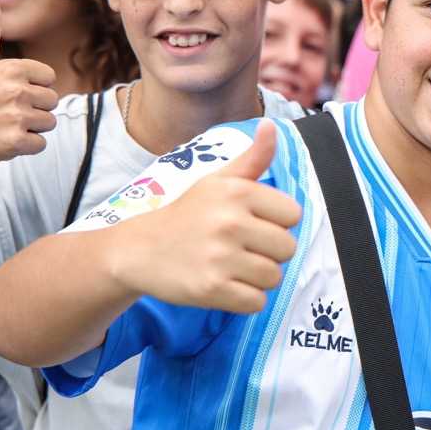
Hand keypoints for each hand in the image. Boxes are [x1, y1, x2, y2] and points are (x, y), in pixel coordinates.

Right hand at [0, 0, 58, 181]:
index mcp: (10, 68)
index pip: (49, 78)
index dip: (31, 88)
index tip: (6, 93)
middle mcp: (14, 89)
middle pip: (52, 101)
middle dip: (32, 110)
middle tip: (1, 113)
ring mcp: (15, 116)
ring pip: (48, 123)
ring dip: (29, 129)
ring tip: (0, 127)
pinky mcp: (15, 142)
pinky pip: (41, 144)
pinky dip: (24, 148)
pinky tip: (0, 143)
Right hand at [114, 120, 302, 313]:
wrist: (138, 249)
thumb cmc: (187, 214)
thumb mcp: (216, 181)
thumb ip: (251, 159)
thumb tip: (271, 126)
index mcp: (237, 191)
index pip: (293, 215)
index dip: (276, 223)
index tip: (252, 224)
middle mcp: (230, 221)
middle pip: (287, 249)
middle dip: (269, 253)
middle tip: (240, 249)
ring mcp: (220, 256)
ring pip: (273, 277)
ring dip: (257, 278)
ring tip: (231, 267)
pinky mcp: (211, 289)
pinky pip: (256, 302)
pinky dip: (244, 300)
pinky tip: (224, 285)